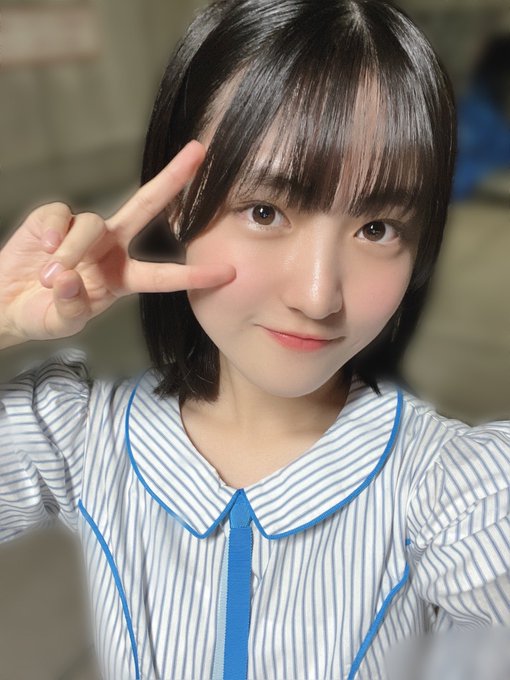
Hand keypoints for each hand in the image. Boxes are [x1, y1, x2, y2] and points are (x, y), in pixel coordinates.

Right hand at [0, 141, 234, 344]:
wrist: (4, 301)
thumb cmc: (40, 313)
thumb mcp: (60, 322)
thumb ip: (70, 308)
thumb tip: (70, 279)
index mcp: (123, 278)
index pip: (164, 275)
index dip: (194, 274)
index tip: (228, 272)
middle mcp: (110, 248)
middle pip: (147, 207)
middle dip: (172, 179)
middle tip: (200, 152)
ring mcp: (84, 232)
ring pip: (91, 225)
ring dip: (74, 252)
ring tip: (51, 278)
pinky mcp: (53, 220)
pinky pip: (60, 216)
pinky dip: (53, 233)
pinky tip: (45, 252)